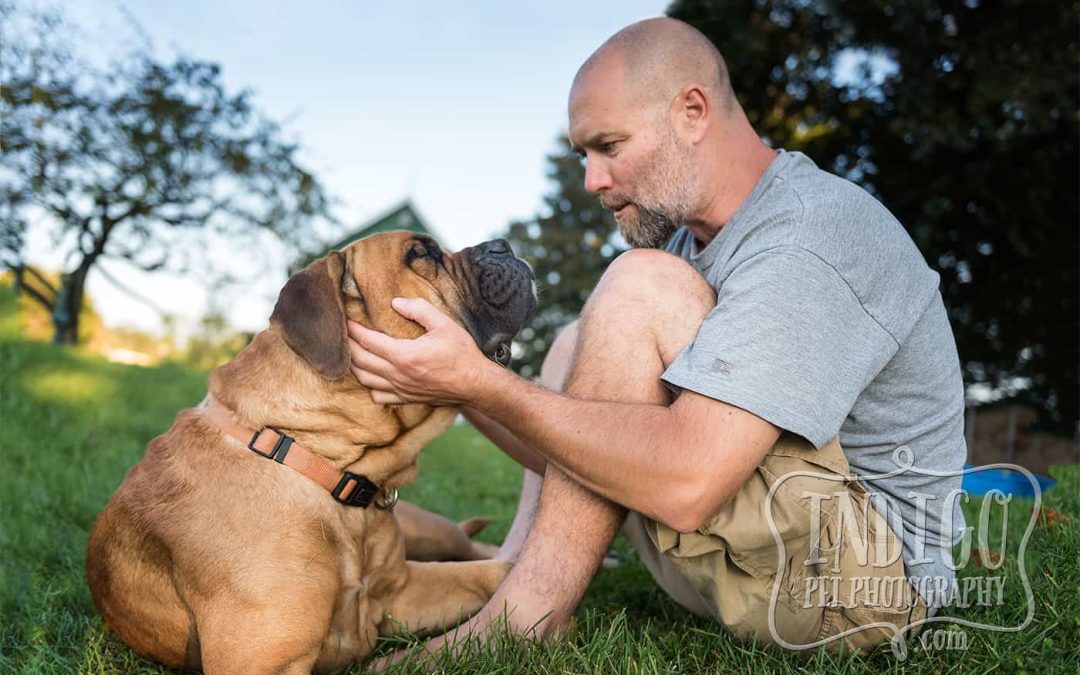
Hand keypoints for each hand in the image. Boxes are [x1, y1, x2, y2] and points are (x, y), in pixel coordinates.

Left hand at [346, 297, 492, 405]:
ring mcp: (400, 390)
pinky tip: (372, 376)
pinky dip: (369, 386)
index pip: (368, 341)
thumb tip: (395, 303)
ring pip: (365, 380)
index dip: (353, 330)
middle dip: (348, 346)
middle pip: (360, 361)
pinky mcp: (406, 399)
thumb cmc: (461, 352)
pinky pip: (378, 396)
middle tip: (344, 334)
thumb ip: (418, 309)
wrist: (475, 383)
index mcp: (404, 355)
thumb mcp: (443, 323)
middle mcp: (398, 375)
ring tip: (353, 353)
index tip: (346, 320)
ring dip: (355, 366)